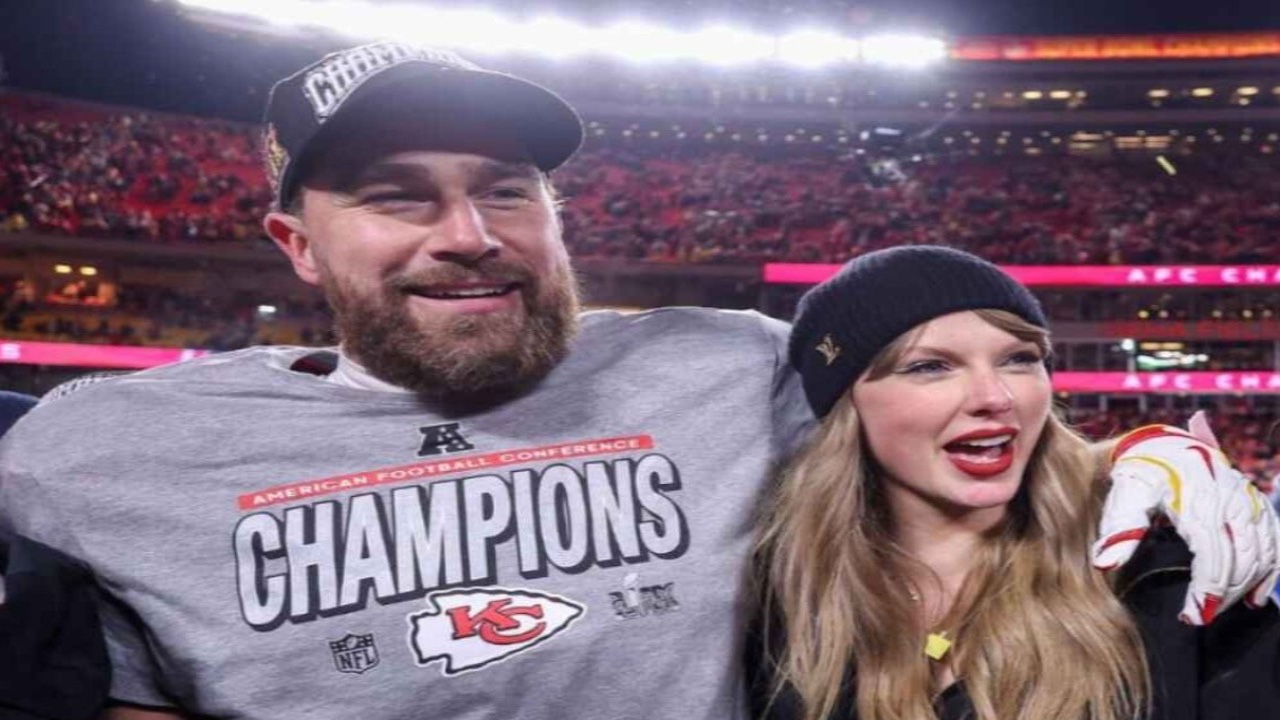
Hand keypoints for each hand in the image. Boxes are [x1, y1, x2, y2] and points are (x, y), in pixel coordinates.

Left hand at [1093, 411, 1279, 624]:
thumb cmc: (1141, 472)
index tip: (1192, 617)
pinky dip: (1269, 571)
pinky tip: (1255, 597)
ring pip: (1261, 553)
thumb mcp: (1125, 494)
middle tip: (1200, 617)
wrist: (1164, 442)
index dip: (1207, 591)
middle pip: (1241, 559)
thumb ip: (1119, 529)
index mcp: (1199, 500)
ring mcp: (1248, 500)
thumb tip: (1104, 564)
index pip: (1212, 555)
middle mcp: (1230, 500)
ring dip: (1245, 587)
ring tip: (1219, 609)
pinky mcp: (1256, 502)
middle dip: (1223, 595)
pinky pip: (1274, 541)